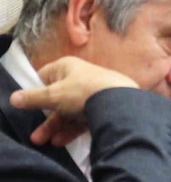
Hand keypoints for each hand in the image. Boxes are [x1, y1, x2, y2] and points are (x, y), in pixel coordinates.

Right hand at [9, 56, 137, 146]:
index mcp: (67, 67)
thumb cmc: (81, 92)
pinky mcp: (101, 106)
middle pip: (56, 97)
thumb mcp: (53, 95)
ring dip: (56, 126)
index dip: (35, 89)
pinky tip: (61, 141)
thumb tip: (14, 97)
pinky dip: (71, 129)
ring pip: (68, 110)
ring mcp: (91, 92)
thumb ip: (33, 98)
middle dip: (45, 117)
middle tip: (35, 135)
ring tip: (46, 142)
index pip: (45, 75)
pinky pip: (82, 118)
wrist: (118, 102)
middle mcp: (79, 77)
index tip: (28, 103)